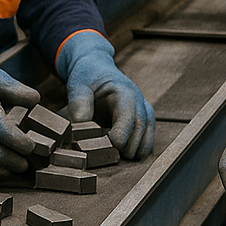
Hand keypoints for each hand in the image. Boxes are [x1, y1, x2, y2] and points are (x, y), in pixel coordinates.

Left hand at [57, 30, 154, 159]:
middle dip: (128, 146)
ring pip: (147, 135)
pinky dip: (139, 148)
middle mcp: (138, 101)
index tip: (111, 145)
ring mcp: (143, 110)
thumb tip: (80, 129)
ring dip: (135, 150)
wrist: (96, 68)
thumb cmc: (87, 76)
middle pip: (140, 128)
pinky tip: (126, 154)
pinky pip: (148, 137)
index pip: (129, 115)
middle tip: (110, 157)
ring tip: (118, 157)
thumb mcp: (78, 85)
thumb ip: (79, 105)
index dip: (122, 133)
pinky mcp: (143, 119)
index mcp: (124, 92)